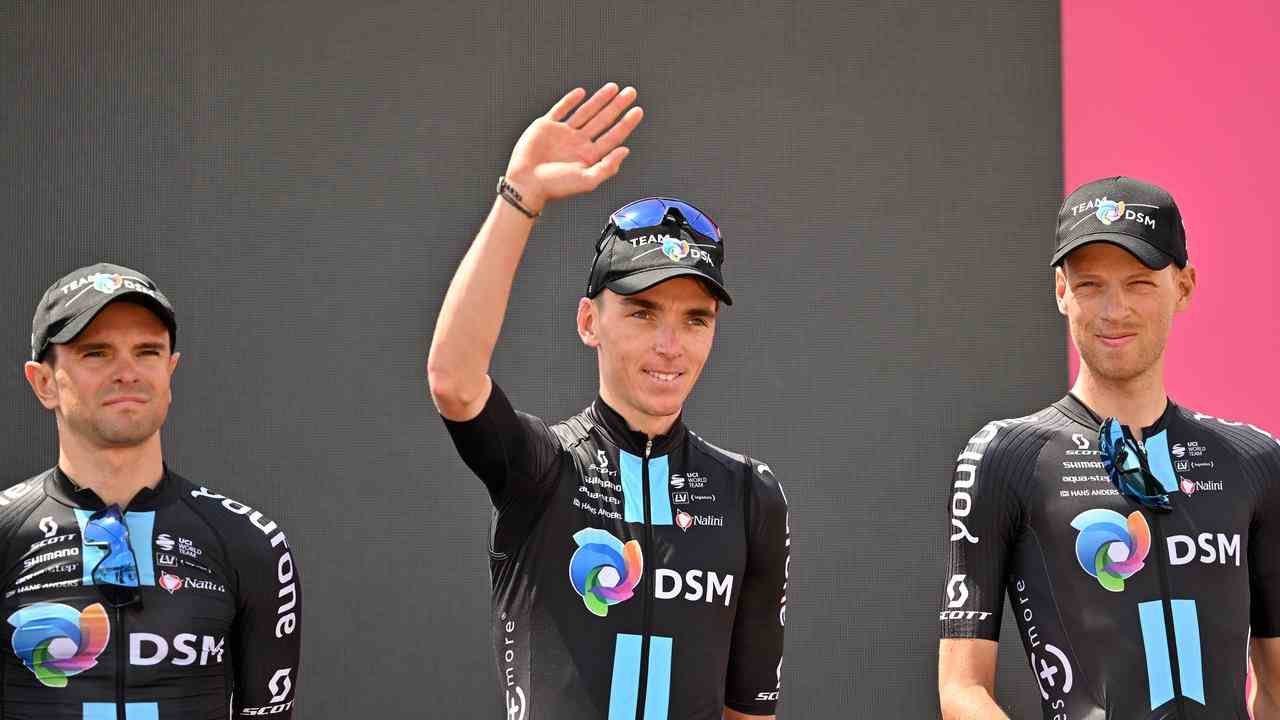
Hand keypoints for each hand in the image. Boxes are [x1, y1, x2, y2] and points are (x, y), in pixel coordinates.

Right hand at [503, 83, 642, 212]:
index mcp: (589, 156)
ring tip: (613, 87)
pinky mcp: (546, 126)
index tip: (637, 110)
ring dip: (599, 99)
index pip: (613, 136)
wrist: (526, 183)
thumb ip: (608, 167)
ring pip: (585, 112)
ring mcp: (563, 133)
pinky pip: (560, 109)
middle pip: (603, 120)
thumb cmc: (555, 187)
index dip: (626, 123)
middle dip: (617, 105)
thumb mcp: (587, 181)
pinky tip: (582, 93)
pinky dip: (570, 100)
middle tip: (631, 92)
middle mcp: (578, 143)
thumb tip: (625, 150)